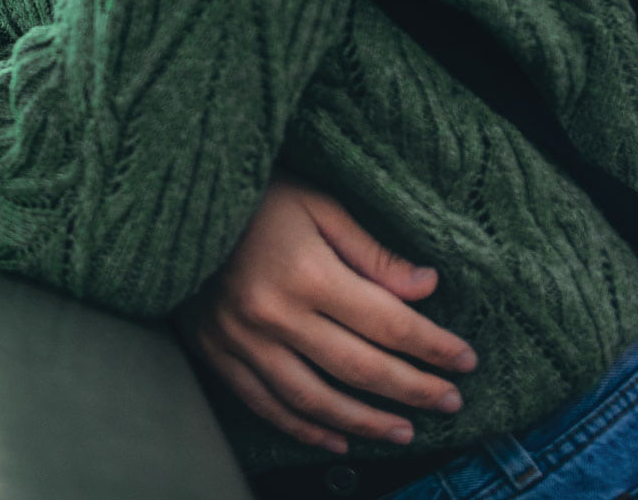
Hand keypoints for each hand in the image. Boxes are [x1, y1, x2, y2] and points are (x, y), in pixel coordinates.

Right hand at [179, 176, 474, 452]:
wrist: (173, 200)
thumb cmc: (254, 194)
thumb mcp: (317, 204)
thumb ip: (371, 251)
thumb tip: (426, 287)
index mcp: (307, 274)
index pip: (387, 323)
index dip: (432, 346)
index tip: (464, 360)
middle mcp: (275, 315)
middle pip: (358, 368)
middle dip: (412, 389)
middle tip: (450, 402)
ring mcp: (242, 340)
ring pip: (314, 399)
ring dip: (364, 422)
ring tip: (403, 432)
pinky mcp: (217, 352)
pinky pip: (265, 404)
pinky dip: (303, 431)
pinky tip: (337, 441)